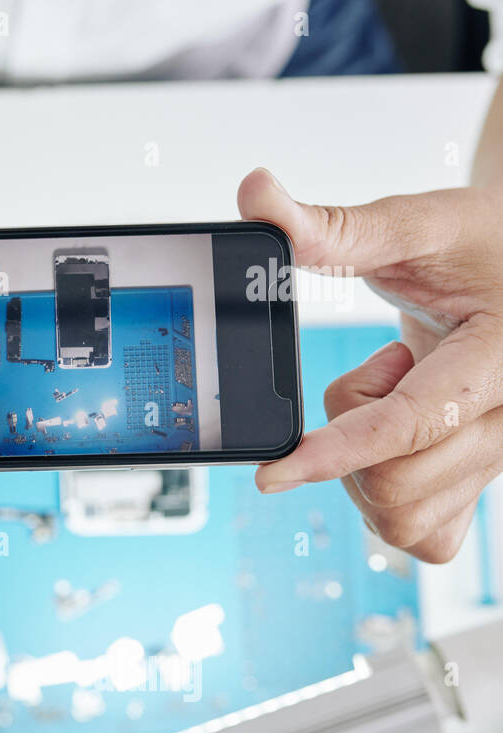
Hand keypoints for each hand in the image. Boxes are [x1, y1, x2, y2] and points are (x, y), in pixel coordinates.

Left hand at [239, 168, 502, 561]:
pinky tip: (393, 451)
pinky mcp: (481, 485)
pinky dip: (388, 504)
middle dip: (350, 439)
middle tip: (380, 372)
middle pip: (394, 485)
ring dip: (365, 470)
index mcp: (500, 361)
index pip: (408, 425)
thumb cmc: (478, 246)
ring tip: (395, 398)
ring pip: (401, 518)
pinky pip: (424, 536)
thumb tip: (254, 195)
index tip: (273, 474)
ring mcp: (498, 462)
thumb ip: (331, 224)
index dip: (334, 451)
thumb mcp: (415, 225)